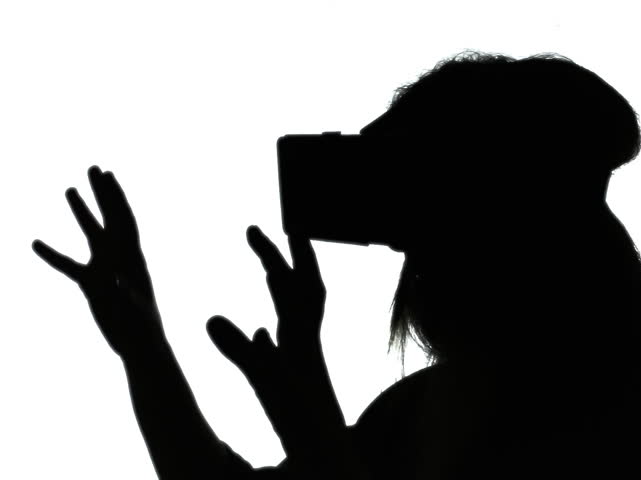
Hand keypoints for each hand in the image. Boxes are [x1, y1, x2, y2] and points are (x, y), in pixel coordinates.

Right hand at [32, 166, 164, 357]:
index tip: (107, 174)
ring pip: (92, 234)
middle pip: (111, 218)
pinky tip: (35, 243)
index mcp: (132, 258)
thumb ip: (122, 293)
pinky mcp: (93, 285)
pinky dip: (53, 255)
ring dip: (82, 212)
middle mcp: (120, 258)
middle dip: (102, 193)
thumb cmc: (140, 329)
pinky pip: (69, 266)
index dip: (116, 196)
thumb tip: (112, 279)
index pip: (124, 219)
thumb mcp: (131, 310)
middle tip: (93, 167)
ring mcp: (106, 269)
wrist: (139, 347)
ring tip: (69, 189)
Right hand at [207, 226, 328, 453]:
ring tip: (265, 267)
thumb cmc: (304, 423)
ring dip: (281, 285)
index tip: (268, 226)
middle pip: (300, 288)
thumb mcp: (268, 383)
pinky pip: (289, 340)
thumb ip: (242, 352)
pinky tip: (261, 331)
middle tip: (257, 232)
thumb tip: (210, 317)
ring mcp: (304, 358)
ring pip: (295, 312)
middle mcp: (308, 341)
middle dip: (284, 256)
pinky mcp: (298, 377)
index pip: (296, 284)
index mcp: (303, 336)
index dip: (284, 253)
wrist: (328, 456)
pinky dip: (274, 325)